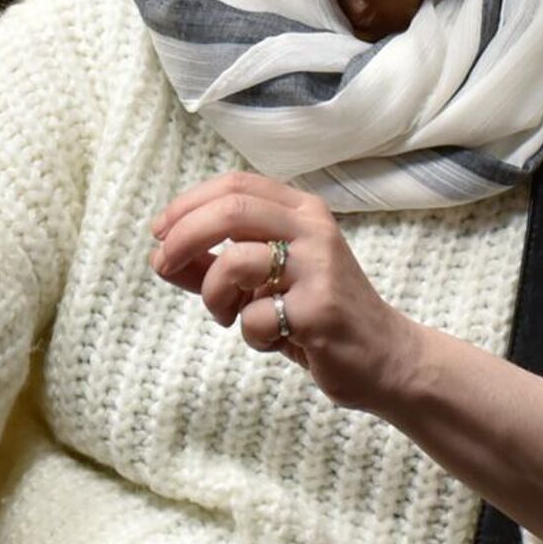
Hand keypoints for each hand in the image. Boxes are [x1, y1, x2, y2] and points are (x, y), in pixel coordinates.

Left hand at [150, 172, 417, 410]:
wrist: (384, 358)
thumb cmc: (315, 314)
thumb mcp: (262, 283)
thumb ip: (213, 265)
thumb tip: (158, 257)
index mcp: (301, 211)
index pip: (235, 185)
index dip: (187, 204)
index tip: (159, 232)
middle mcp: (313, 229)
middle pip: (232, 210)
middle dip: (184, 235)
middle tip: (163, 262)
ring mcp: (319, 268)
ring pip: (236, 262)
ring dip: (213, 294)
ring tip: (226, 316)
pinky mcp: (319, 309)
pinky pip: (255, 316)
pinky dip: (250, 334)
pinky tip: (273, 339)